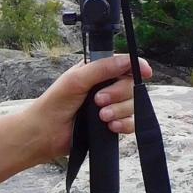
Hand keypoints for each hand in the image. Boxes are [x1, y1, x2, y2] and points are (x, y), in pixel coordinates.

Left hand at [24, 55, 151, 163]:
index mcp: (96, 71)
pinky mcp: (111, 125)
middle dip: (118, 94)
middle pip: (131, 86)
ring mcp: (110, 106)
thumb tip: (127, 60)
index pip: (123, 64)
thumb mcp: (77, 79)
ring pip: (133, 105)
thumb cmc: (55, 102)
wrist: (46, 133)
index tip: (146, 72)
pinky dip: (124, 125)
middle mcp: (105, 86)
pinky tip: (111, 127)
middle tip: (99, 100)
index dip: (136, 67)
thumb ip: (102, 68)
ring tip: (101, 116)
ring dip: (119, 111)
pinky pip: (131, 124)